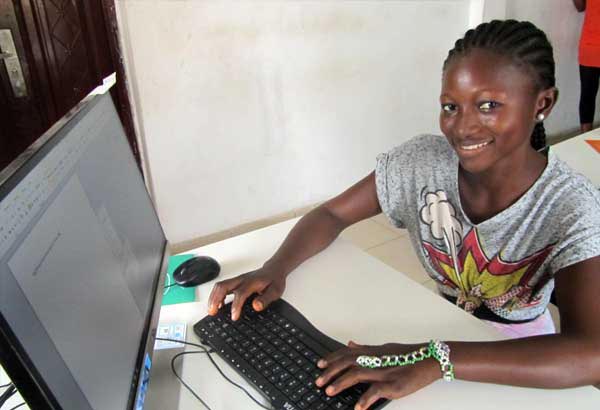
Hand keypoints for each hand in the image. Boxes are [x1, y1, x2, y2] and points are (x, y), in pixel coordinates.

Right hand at [207, 265, 285, 319]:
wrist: (273, 270)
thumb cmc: (274, 280)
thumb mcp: (275, 291)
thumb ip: (266, 299)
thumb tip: (256, 306)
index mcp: (252, 282)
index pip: (240, 293)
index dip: (236, 306)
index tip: (234, 317)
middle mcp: (242, 280)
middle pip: (224, 286)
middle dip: (216, 299)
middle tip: (213, 312)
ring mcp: (237, 280)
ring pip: (220, 286)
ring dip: (213, 297)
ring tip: (211, 310)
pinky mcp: (235, 282)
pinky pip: (222, 286)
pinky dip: (216, 296)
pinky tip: (217, 305)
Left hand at [316, 341, 439, 409]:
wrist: (429, 359)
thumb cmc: (408, 355)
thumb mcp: (384, 348)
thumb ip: (365, 349)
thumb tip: (350, 344)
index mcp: (372, 352)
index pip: (347, 353)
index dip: (332, 358)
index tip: (320, 364)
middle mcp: (375, 360)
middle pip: (348, 363)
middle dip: (331, 372)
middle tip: (318, 381)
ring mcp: (384, 372)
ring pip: (357, 374)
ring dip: (341, 383)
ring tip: (329, 391)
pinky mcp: (393, 384)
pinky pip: (376, 391)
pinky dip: (365, 399)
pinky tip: (357, 407)